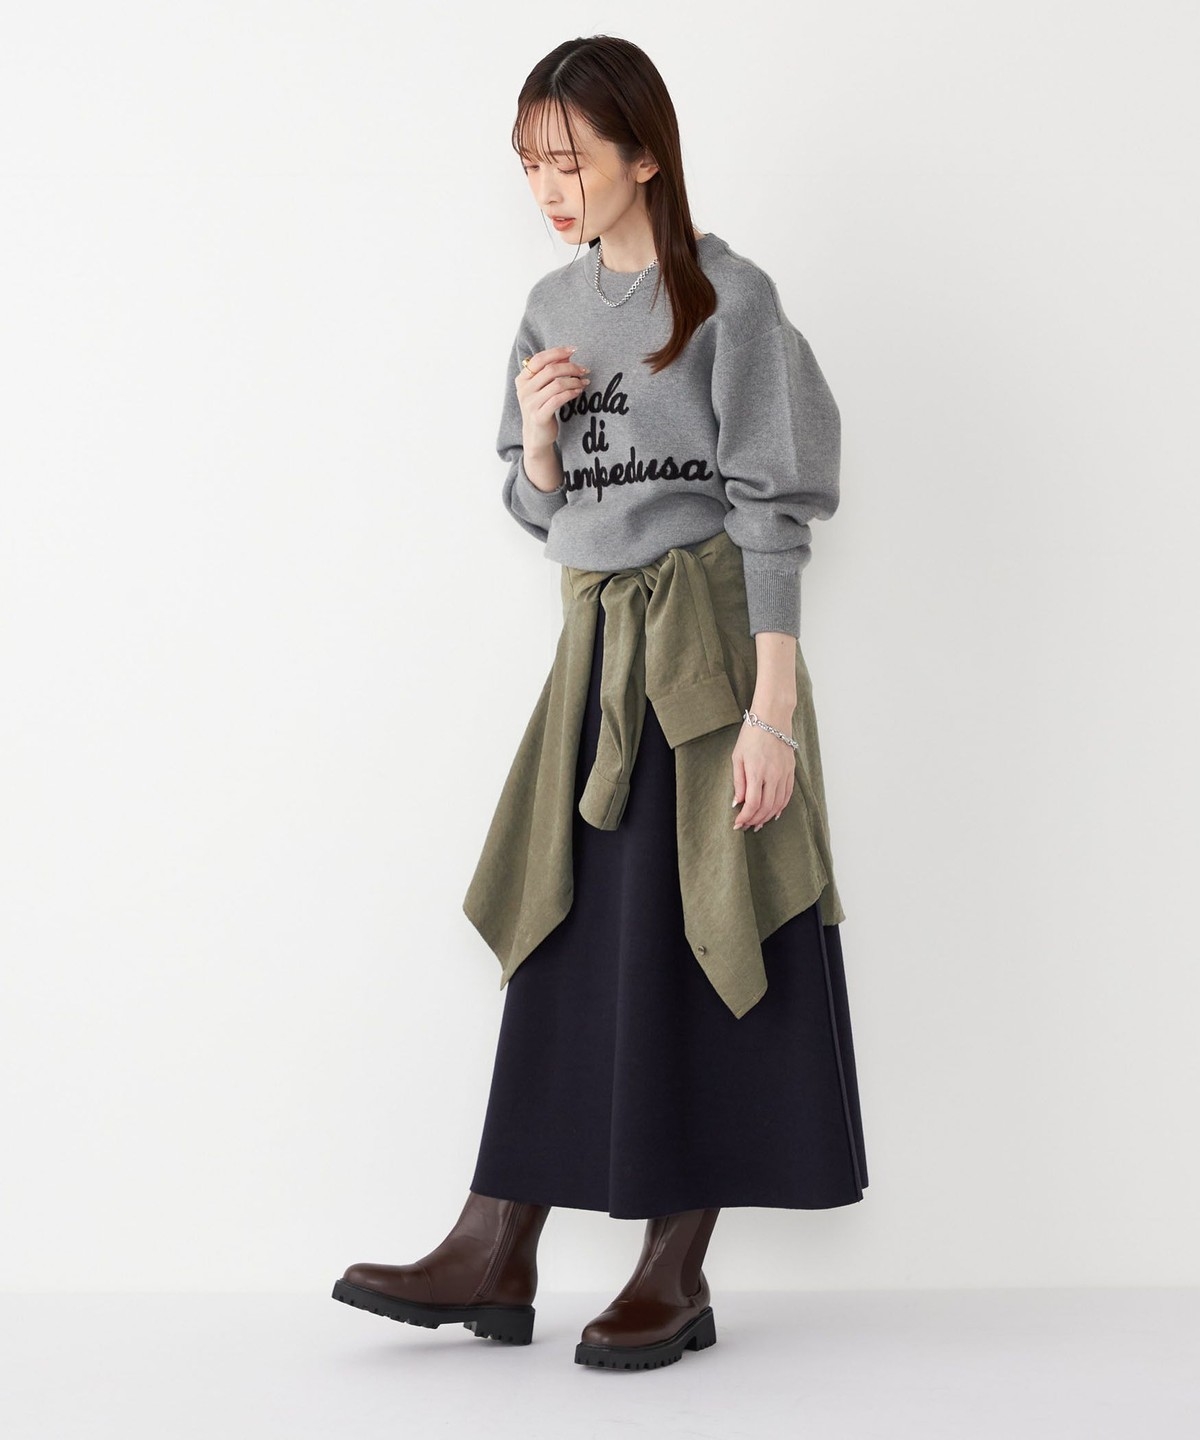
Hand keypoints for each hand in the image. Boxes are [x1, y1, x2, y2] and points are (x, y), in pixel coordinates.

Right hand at [516, 345, 589, 452]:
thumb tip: (567, 354)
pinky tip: (579, 391)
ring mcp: (530, 404)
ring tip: (584, 382)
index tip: (574, 350)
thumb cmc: (542, 407)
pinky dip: (571, 393)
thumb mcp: (544, 387)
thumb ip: (552, 370)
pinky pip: (558, 399)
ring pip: (557, 384)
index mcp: (523, 379)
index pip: (539, 359)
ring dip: (574, 381)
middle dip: (571, 368)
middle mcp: (524, 390)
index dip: (557, 352)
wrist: (537, 435)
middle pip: (551, 370)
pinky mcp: (539, 416)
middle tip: (584, 370)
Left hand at [731, 701, 795, 830]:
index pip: (753, 804)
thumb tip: (738, 802)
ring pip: (778, 804)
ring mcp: (784, 774)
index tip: (738, 824)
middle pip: (766, 808)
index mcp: (757, 772)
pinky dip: (780, 807)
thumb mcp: (737, 757)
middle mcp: (773, 775)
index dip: (745, 818)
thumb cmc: (751, 736)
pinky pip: (787, 795)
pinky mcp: (791, 771)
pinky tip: (774, 813)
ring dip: (768, 817)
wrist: (772, 719)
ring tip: (758, 823)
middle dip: (755, 820)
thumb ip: (738, 781)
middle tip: (746, 826)